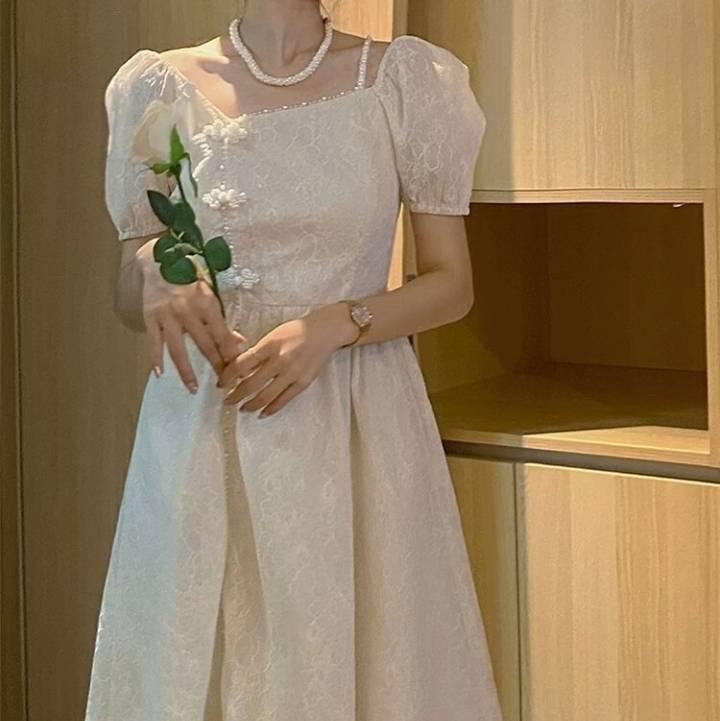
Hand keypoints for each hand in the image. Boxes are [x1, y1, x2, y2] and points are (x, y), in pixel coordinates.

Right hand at [137, 240, 244, 392]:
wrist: (159, 260)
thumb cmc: (189, 278)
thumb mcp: (210, 294)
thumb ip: (222, 320)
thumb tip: (239, 343)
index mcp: (206, 303)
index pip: (222, 335)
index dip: (230, 354)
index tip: (237, 370)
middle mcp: (187, 310)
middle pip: (204, 344)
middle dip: (215, 365)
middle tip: (223, 383)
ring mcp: (167, 315)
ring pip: (179, 349)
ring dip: (186, 371)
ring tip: (193, 388)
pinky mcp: (150, 317)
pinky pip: (154, 342)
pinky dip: (155, 359)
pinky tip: (159, 374)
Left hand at [217, 302, 357, 416]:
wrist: (325, 332)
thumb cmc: (297, 330)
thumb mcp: (273, 335)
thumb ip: (258, 351)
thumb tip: (240, 369)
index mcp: (269, 345)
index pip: (242, 364)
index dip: (228, 376)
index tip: (221, 384)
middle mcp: (280, 360)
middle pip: (251, 383)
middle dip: (236, 395)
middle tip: (227, 401)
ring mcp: (292, 373)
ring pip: (266, 395)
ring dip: (251, 404)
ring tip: (242, 409)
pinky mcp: (303, 382)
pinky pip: (284, 400)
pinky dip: (271, 408)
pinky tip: (262, 413)